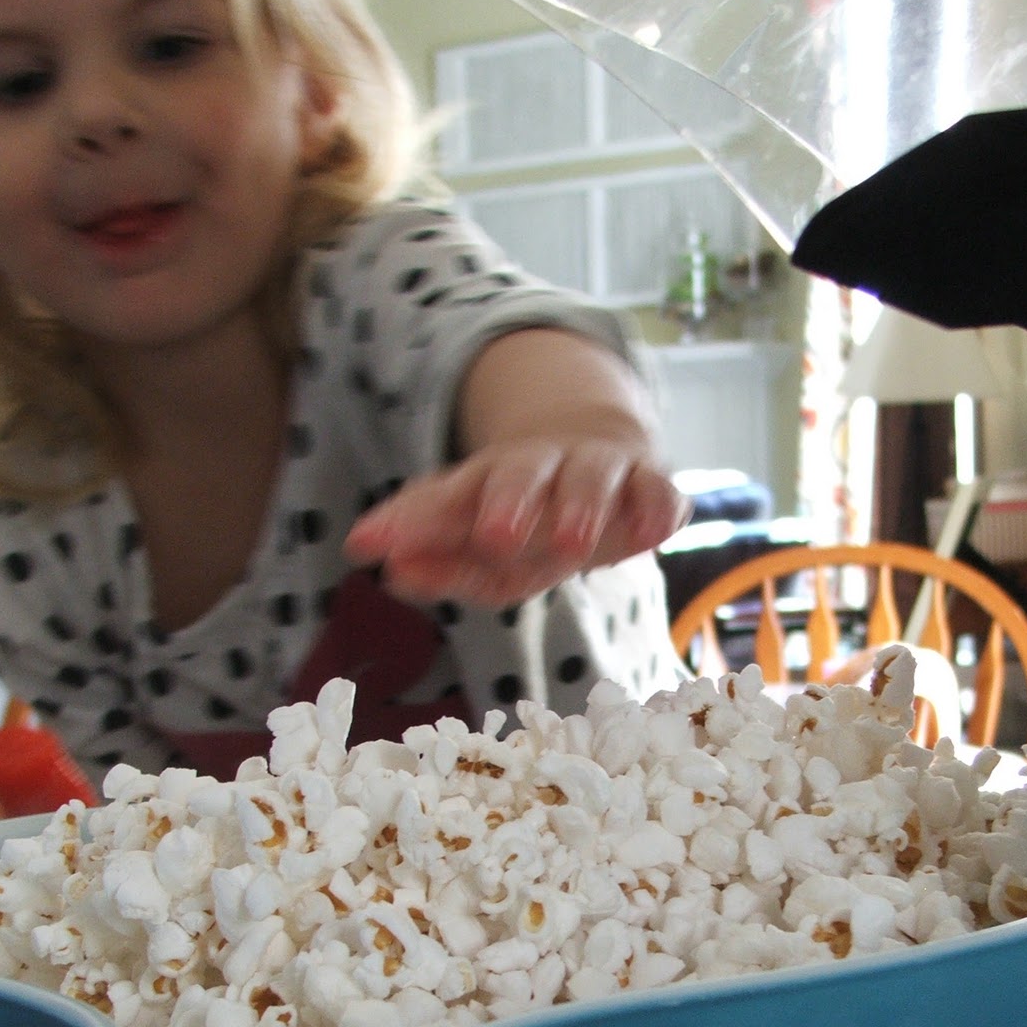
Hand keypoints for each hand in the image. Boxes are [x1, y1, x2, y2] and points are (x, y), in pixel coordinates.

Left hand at [343, 437, 687, 607]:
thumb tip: (392, 576)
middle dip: (508, 502)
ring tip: (571, 545)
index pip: (445, 497)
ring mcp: (599, 473)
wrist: (604, 450)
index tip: (368, 545)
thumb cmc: (531, 515)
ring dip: (580, 507)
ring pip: (590, 479)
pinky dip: (655, 509)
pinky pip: (657, 493)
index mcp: (488, 479)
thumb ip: (439, 562)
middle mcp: (542, 469)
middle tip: (493, 536)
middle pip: (520, 475)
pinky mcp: (651, 485)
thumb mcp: (480, 541)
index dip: (411, 522)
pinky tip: (650, 532)